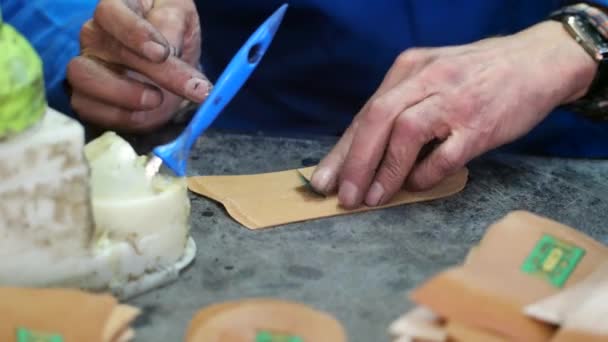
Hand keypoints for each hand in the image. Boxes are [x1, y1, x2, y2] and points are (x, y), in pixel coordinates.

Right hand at [67, 0, 210, 131]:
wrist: (173, 70)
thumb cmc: (174, 33)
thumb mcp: (182, 18)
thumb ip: (173, 23)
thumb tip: (168, 46)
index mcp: (117, 9)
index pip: (110, 13)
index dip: (134, 32)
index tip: (163, 53)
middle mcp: (95, 36)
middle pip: (108, 50)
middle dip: (152, 72)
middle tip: (187, 87)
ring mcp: (87, 66)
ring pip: (84, 78)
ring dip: (124, 94)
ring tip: (158, 100)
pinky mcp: (87, 97)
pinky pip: (88, 108)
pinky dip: (118, 115)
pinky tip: (144, 115)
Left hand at [311, 21, 596, 208]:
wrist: (538, 62)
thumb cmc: (477, 75)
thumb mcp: (433, 76)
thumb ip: (402, 106)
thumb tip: (366, 152)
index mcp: (409, 68)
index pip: (366, 112)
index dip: (342, 150)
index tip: (323, 179)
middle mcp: (427, 79)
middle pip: (377, 119)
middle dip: (354, 161)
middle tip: (343, 195)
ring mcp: (454, 100)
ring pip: (406, 133)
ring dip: (384, 170)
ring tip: (370, 199)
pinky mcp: (480, 125)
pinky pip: (445, 155)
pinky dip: (425, 174)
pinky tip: (416, 186)